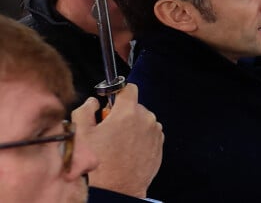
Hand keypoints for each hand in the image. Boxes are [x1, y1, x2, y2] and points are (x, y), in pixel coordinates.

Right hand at [72, 83, 163, 198]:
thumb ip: (85, 111)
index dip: (118, 92)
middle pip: (134, 106)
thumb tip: (93, 102)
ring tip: (117, 145)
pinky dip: (140, 139)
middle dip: (122, 114)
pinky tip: (127, 152)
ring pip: (143, 120)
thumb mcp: (80, 136)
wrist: (113, 194)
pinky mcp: (159, 147)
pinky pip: (149, 134)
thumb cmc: (96, 168)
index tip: (110, 102)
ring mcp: (155, 133)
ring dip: (132, 127)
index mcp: (127, 112)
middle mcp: (145, 119)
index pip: (128, 88)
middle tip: (108, 130)